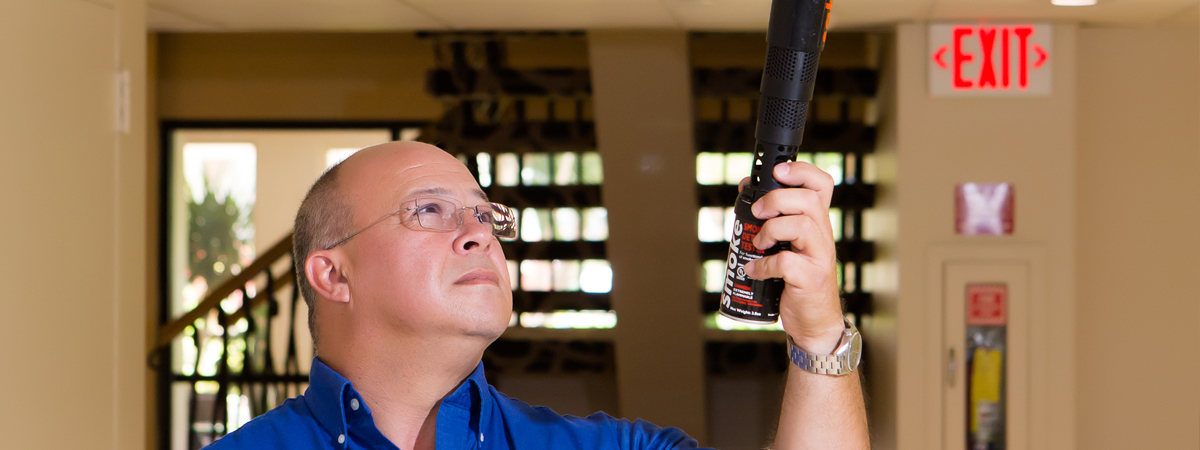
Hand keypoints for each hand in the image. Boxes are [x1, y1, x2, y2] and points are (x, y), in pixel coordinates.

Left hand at [740, 162, 844, 353]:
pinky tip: (755, 270)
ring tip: (758, 242)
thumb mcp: (787, 246)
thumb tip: (744, 190)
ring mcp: (820, 258)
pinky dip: (764, 264)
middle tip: (758, 212)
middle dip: (778, 199)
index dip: (802, 171)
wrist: (813, 323)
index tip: (777, 171)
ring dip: (772, 229)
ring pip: (803, 225)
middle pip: (809, 200)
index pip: (822, 185)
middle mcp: (823, 237)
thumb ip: (774, 221)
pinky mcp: (811, 280)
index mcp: (817, 224)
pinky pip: (787, 262)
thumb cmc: (795, 282)